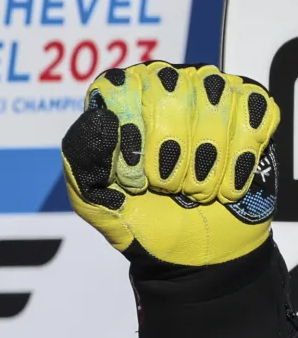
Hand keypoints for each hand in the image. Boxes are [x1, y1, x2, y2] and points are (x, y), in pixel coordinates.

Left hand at [61, 61, 279, 268]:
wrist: (186, 252)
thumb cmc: (135, 216)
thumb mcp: (92, 197)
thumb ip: (83, 157)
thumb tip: (101, 118)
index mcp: (118, 100)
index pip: (120, 87)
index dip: (128, 131)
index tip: (133, 175)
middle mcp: (163, 85)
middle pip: (169, 88)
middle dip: (167, 148)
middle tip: (163, 186)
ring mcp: (209, 93)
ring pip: (215, 96)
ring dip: (205, 158)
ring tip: (191, 191)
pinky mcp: (249, 110)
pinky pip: (254, 113)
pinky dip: (238, 159)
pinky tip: (223, 187)